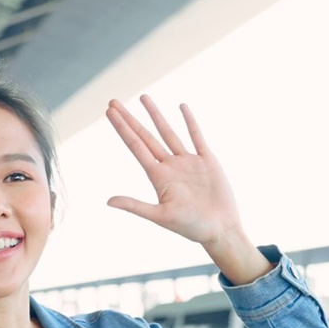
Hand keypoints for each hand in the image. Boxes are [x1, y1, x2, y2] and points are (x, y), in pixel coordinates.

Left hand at [105, 96, 240, 246]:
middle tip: (113, 101)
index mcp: (158, 177)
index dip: (122, 129)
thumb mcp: (161, 216)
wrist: (220, 229)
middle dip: (130, 119)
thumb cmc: (191, 227)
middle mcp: (170, 166)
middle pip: (145, 136)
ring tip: (143, 98)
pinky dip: (189, 122)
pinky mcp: (207, 161)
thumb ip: (135, 206)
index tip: (109, 112)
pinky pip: (196, 137)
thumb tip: (108, 201)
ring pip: (168, 133)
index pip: (135, 146)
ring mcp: (188, 162)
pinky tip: (181, 107)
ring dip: (155, 115)